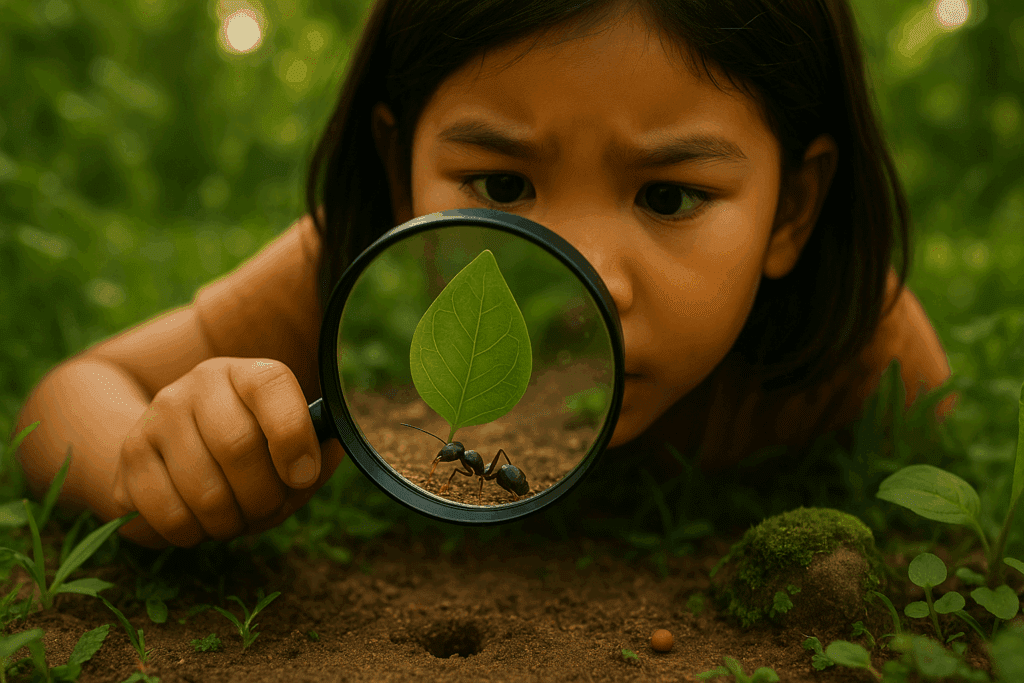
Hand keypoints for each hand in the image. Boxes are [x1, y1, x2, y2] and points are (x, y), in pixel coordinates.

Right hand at [112, 358, 343, 547]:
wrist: (174, 452)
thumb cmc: (251, 457)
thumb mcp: (290, 450)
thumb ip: (318, 456)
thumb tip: (322, 460)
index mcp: (249, 374)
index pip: (272, 386)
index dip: (293, 437)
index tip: (302, 476)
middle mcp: (200, 384)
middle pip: (237, 447)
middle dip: (263, 497)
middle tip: (266, 510)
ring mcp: (158, 416)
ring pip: (203, 491)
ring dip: (229, 523)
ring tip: (234, 519)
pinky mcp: (130, 457)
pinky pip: (168, 515)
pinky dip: (193, 535)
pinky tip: (199, 523)